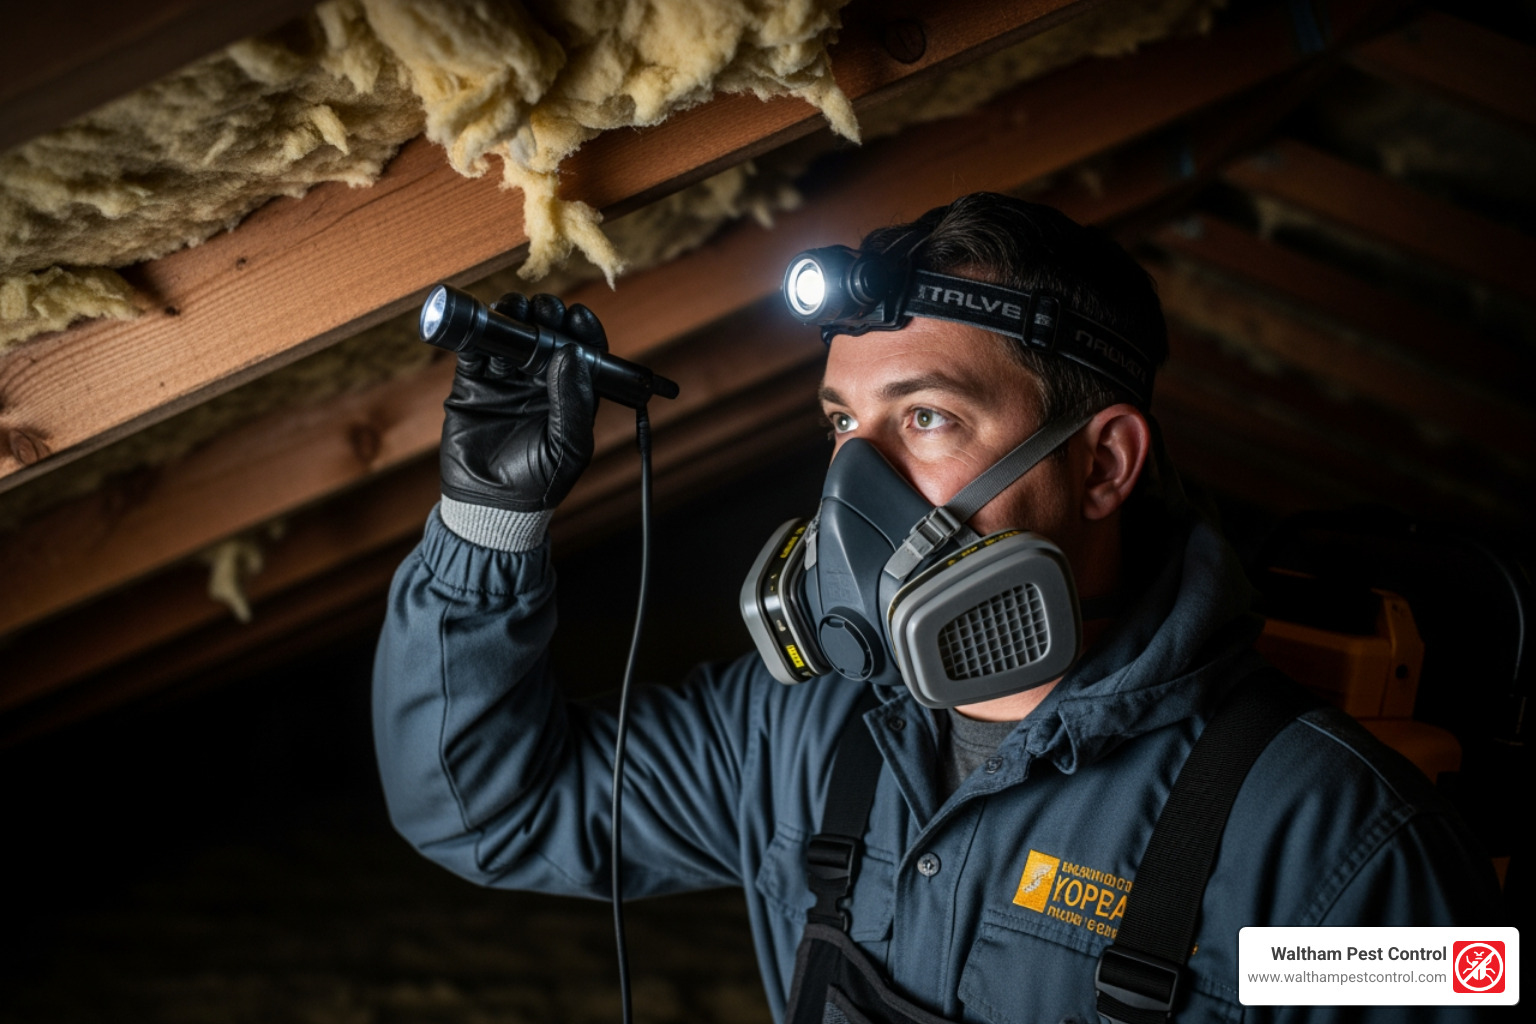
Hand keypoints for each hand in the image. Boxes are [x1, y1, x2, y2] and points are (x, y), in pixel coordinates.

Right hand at [440, 292, 607, 511]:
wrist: (489, 507)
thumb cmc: (539, 483)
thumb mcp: (567, 446)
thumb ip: (573, 401)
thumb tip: (571, 353)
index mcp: (571, 395)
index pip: (582, 354)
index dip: (582, 331)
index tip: (577, 315)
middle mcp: (541, 383)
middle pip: (547, 336)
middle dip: (547, 316)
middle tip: (544, 307)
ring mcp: (506, 380)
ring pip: (511, 337)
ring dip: (514, 317)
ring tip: (515, 307)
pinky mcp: (474, 384)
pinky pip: (476, 350)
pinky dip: (478, 333)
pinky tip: (484, 323)